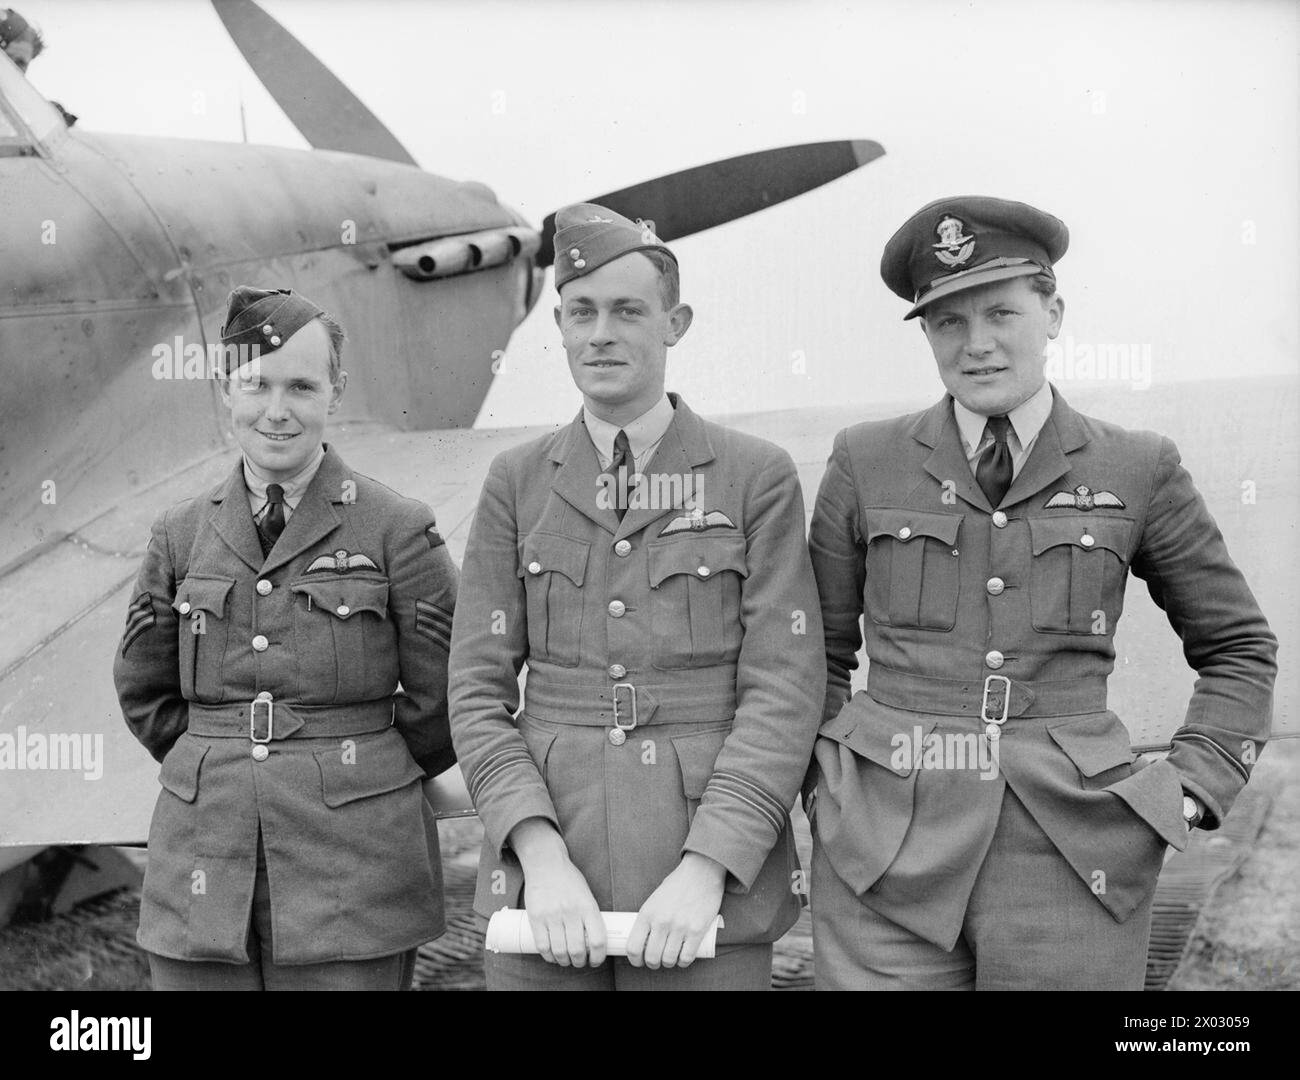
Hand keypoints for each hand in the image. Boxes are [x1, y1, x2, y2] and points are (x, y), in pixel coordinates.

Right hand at [509, 818, 605, 966]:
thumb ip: (589, 916)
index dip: (598, 956)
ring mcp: (552, 915)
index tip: (596, 960)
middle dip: (579, 962)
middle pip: (577, 950)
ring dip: (564, 961)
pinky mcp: (536, 917)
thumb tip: (593, 942)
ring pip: (560, 951)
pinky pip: (542, 946)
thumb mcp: (586, 894)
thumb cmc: (569, 879)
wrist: (546, 862)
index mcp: (587, 906)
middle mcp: (571, 912)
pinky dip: (548, 956)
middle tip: (579, 961)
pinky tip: (552, 955)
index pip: (597, 940)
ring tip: (566, 960)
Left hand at [626, 853, 725, 969]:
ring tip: (671, 958)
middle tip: (657, 961)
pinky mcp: (697, 930)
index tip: (639, 961)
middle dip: (653, 964)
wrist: (701, 871)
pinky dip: (683, 962)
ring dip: (669, 963)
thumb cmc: (677, 884)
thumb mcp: (655, 899)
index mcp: (647, 913)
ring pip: (669, 960)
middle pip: (651, 957)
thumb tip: (644, 941)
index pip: (633, 947)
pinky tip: (683, 958)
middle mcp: (662, 921)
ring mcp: (680, 927)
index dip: (634, 960)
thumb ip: (650, 919)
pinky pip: (687, 957)